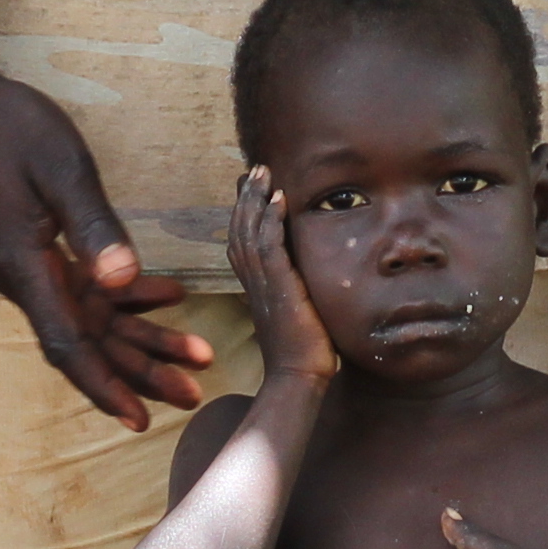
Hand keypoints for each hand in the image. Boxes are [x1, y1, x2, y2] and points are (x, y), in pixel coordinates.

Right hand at [0, 54, 212, 424]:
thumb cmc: (5, 123)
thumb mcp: (59, 165)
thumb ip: (93, 226)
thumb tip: (124, 283)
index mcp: (22, 265)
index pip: (67, 344)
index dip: (104, 385)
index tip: (139, 419)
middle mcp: (17, 275)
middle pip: (84, 340)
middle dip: (140, 369)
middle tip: (194, 393)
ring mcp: (18, 262)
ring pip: (84, 316)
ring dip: (137, 335)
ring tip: (192, 353)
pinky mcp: (22, 244)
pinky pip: (74, 286)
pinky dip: (118, 295)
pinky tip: (162, 293)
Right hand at [225, 165, 340, 388]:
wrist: (297, 377)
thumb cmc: (302, 354)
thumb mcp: (295, 315)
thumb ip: (295, 293)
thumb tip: (307, 283)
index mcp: (255, 287)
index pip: (242, 240)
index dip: (244, 213)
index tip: (251, 189)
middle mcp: (253, 281)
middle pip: (240, 228)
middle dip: (246, 197)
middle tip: (253, 171)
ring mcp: (262, 282)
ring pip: (249, 231)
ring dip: (255, 199)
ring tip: (262, 174)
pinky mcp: (278, 285)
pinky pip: (268, 244)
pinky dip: (270, 219)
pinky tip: (278, 199)